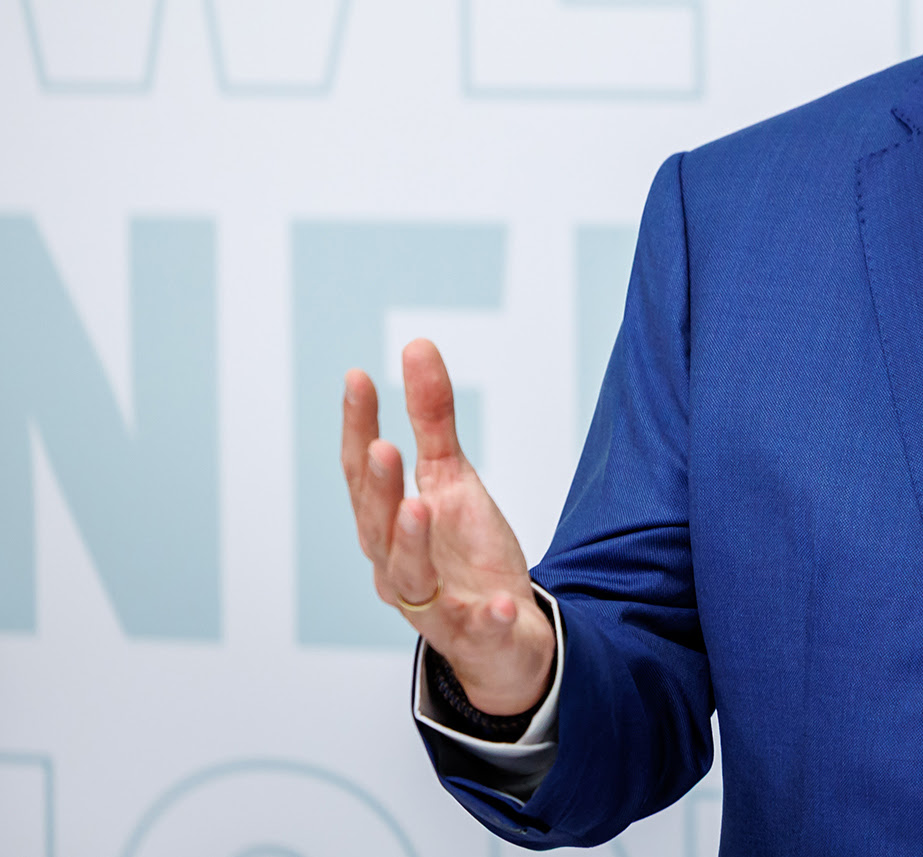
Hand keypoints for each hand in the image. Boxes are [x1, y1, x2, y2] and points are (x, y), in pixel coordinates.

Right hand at [341, 338, 554, 715]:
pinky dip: (490, 617)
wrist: (501, 635)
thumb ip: (432, 419)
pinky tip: (505, 602)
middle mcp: (397, 566)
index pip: (362, 474)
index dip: (357, 429)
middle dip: (377, 488)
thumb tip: (417, 346)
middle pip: (376, 526)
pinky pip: (480, 628)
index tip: (359, 378)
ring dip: (411, 542)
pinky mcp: (476, 635)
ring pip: (410, 577)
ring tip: (420, 505)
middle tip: (382, 447)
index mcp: (387, 526)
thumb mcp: (450, 478)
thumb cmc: (461, 553)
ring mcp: (433, 605)